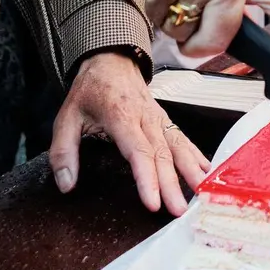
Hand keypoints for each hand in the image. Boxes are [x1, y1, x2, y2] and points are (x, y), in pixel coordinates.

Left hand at [49, 51, 208, 215]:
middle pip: (162, 154)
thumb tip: (66, 184)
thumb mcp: (66, 117)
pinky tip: (207, 172)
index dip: (147, 178)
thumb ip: (63, 152)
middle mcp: (145, 117)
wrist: (111, 60)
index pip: (137, 151)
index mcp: (120, 116)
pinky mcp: (166, 120)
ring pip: (178, 146)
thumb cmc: (90, 90)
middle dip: (172, 184)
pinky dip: (197, 155)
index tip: (153, 202)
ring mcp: (159, 118)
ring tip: (201, 192)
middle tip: (179, 210)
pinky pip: (183, 139)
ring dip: (191, 171)